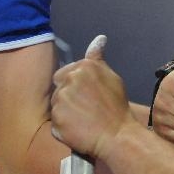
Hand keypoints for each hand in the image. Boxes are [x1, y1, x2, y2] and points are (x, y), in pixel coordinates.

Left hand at [51, 35, 138, 159]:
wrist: (117, 135)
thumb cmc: (117, 107)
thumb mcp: (112, 78)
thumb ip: (98, 59)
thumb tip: (99, 38)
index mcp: (84, 66)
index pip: (65, 72)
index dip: (74, 86)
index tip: (86, 97)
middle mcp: (69, 79)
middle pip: (59, 87)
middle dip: (68, 96)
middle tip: (84, 109)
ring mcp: (61, 99)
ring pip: (56, 104)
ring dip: (65, 111)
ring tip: (82, 120)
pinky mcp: (56, 119)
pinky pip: (55, 121)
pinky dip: (63, 127)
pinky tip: (77, 130)